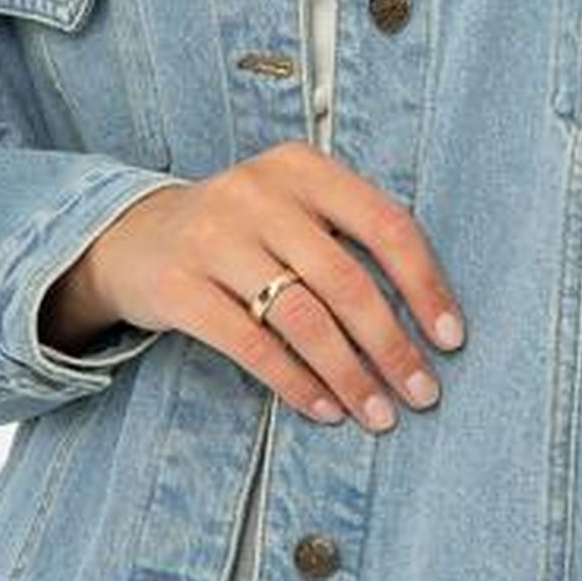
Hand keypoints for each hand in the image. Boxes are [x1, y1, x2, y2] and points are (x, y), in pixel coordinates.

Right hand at [40, 141, 465, 432]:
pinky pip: (250, 344)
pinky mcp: (177, 287)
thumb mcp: (292, 208)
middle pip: (345, 280)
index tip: (450, 338)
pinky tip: (323, 409)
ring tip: (377, 413)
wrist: (131, 238)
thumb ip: (348, 239)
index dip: (423, 284)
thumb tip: (427, 320)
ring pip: (302, 317)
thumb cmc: (242, 232)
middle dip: (391, 345)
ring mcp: (213, 238)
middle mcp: (258, 193)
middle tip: (422, 393)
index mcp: (302, 167)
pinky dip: (294, 382)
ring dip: (349, 374)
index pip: (383, 223)